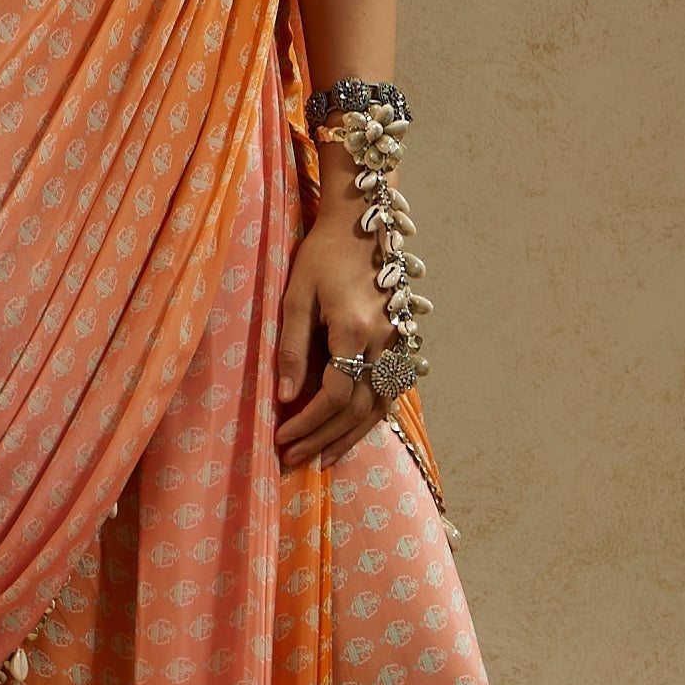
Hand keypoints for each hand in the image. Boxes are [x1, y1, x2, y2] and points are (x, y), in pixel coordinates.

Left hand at [274, 207, 391, 470]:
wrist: (362, 224)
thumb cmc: (322, 255)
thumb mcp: (295, 296)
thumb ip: (291, 348)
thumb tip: (284, 397)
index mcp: (353, 329)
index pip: (334, 395)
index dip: (308, 423)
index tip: (282, 438)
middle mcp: (382, 340)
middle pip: (358, 408)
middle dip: (324, 438)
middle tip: (295, 460)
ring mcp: (398, 341)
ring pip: (381, 405)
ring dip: (352, 436)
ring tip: (325, 459)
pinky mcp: (402, 340)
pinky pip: (393, 390)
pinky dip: (374, 416)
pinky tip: (356, 431)